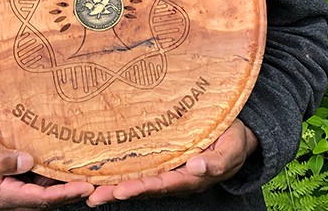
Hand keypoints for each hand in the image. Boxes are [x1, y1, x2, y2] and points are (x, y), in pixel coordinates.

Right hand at [0, 128, 93, 209]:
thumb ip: (1, 159)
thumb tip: (28, 161)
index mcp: (2, 196)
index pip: (40, 199)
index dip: (64, 194)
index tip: (86, 186)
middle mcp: (10, 198)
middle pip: (48, 200)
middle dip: (72, 192)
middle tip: (97, 180)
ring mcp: (12, 191)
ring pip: (45, 192)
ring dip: (65, 185)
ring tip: (88, 171)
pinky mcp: (13, 181)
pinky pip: (37, 183)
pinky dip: (53, 175)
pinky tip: (64, 163)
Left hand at [85, 119, 257, 207]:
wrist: (236, 131)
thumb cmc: (233, 140)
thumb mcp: (231, 149)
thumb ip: (217, 161)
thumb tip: (196, 167)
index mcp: (191, 178)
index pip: (163, 185)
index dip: (141, 189)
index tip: (121, 191)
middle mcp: (175, 177)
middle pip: (144, 187)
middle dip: (119, 193)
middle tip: (94, 196)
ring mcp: (168, 168)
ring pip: (139, 179)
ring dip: (115, 186)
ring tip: (91, 191)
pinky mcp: (162, 156)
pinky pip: (141, 165)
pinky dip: (121, 171)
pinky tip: (102, 172)